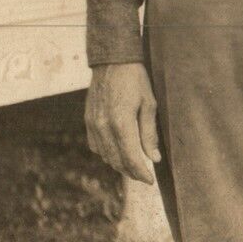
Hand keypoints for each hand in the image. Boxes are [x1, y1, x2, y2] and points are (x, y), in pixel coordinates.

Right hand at [85, 63, 160, 183]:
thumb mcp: (149, 104)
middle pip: (117, 161)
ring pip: (105, 156)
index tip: (150, 180)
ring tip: (133, 165)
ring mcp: (93, 124)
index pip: (131, 158)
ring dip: (119, 164)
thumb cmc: (135, 80)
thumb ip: (149, 134)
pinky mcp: (88, 120)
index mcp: (121, 123)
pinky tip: (117, 151)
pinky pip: (95, 146)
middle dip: (132, 172)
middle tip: (144, 176)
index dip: (141, 173)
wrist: (112, 60)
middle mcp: (103, 126)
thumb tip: (154, 158)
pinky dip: (106, 153)